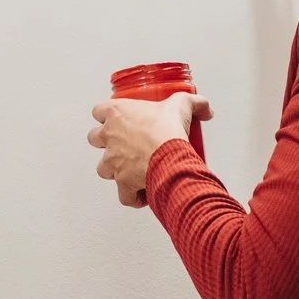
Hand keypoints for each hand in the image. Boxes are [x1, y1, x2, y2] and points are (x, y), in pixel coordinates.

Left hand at [88, 93, 213, 207]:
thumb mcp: (181, 105)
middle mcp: (109, 137)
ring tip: (132, 169)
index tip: (118, 117)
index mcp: (117, 114)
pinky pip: (123, 194)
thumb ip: (194, 102)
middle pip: (94, 138)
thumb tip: (204, 108)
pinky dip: (131, 196)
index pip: (99, 110)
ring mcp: (112, 161)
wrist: (170, 157)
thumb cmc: (167, 131)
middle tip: (124, 143)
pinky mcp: (121, 182)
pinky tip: (142, 193)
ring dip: (115, 169)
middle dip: (106, 142)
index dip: (107, 114)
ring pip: (103, 167)